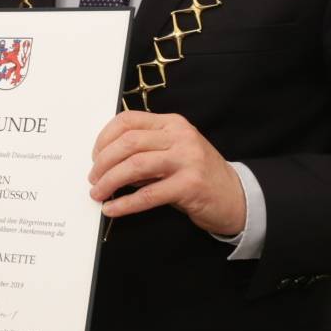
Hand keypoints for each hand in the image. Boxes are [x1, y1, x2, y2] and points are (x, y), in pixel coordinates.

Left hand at [88, 111, 245, 235]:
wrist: (237, 197)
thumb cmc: (198, 174)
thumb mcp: (172, 153)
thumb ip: (144, 151)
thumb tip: (104, 162)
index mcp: (172, 123)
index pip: (128, 121)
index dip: (104, 138)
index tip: (94, 156)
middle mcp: (180, 137)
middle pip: (128, 143)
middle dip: (103, 162)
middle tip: (92, 179)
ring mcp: (187, 160)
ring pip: (135, 166)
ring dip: (109, 182)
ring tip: (98, 194)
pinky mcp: (191, 186)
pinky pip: (148, 195)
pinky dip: (125, 204)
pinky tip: (113, 209)